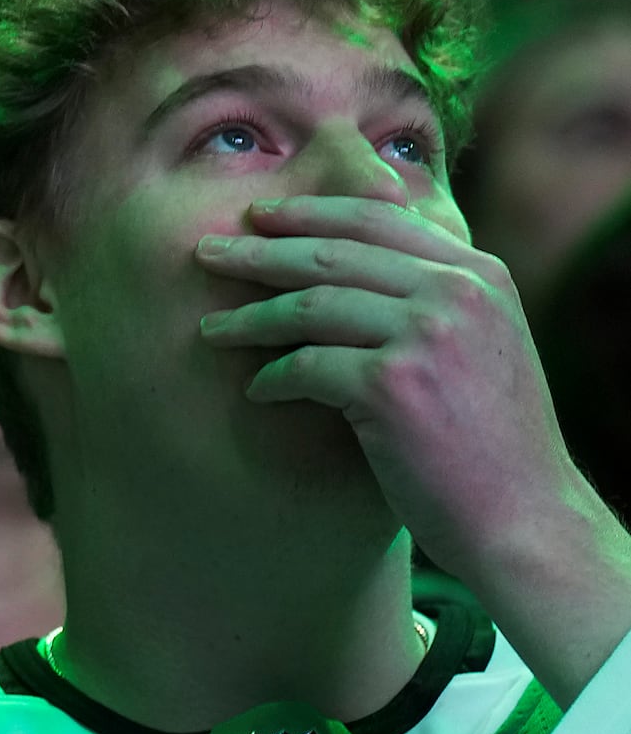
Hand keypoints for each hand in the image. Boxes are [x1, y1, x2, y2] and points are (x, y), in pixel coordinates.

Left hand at [197, 193, 630, 701]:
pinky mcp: (393, 384)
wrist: (527, 520)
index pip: (378, 220)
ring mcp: (427, 334)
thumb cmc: (494, 445)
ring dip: (250, 319)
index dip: (310, 213)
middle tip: (206, 253)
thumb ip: (435, 302)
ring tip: (210, 330)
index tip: (261, 217)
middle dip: (260, 251)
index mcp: (481, 275)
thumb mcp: (484, 347)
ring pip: (311, 305)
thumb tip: (355, 269)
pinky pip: (306, 366)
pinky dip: (273, 378)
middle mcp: (458, 293)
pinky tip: (256, 392)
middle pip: (333, 253)